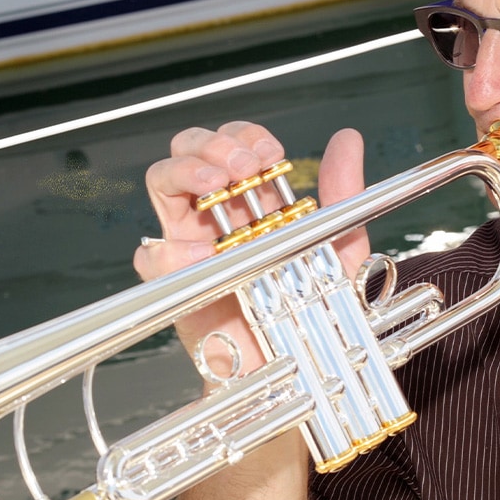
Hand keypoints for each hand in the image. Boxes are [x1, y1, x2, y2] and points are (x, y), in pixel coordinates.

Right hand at [134, 121, 370, 380]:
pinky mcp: (177, 282)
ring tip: (216, 181)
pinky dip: (170, 247)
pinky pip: (152, 255)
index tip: (271, 154)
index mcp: (255, 200)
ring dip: (184, 170)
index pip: (234, 145)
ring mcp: (193, 243)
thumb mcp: (340, 242)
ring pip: (163, 183)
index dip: (246, 137)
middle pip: (190, 151)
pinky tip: (203, 250)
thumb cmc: (315, 304)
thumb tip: (347, 138)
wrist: (300, 362)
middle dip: (213, 144)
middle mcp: (219, 214)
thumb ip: (342, 190)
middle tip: (244, 165)